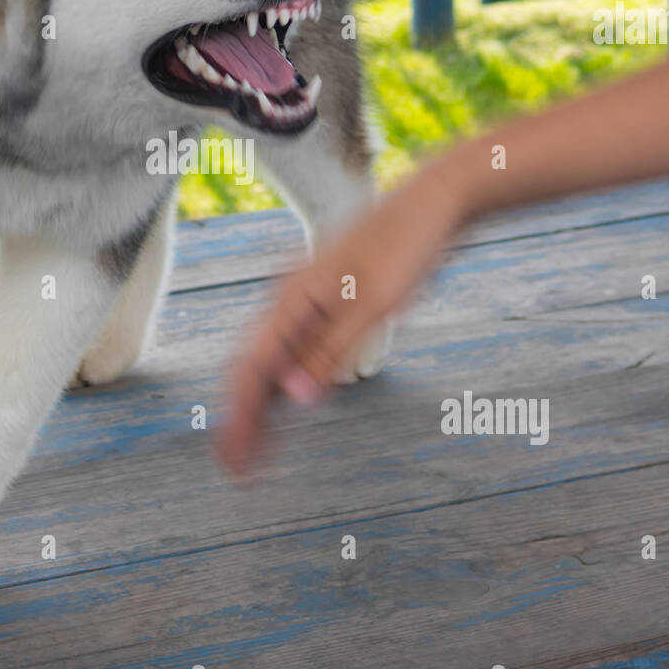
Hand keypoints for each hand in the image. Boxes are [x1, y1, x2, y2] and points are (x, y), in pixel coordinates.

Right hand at [216, 154, 469, 474]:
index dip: (239, 419)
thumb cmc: (406, 246)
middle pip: (253, 367)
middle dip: (243, 417)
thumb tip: (293, 397)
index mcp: (291, 298)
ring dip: (264, 402)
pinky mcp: (329, 300)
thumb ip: (329, 352)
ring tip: (260, 445)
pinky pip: (296, 347)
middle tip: (238, 465)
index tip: (234, 460)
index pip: (250, 370)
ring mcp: (308, 298)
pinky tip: (292, 401)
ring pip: (272, 359)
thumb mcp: (371, 306)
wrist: (434, 203)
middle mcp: (289, 297)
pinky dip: (288, 379)